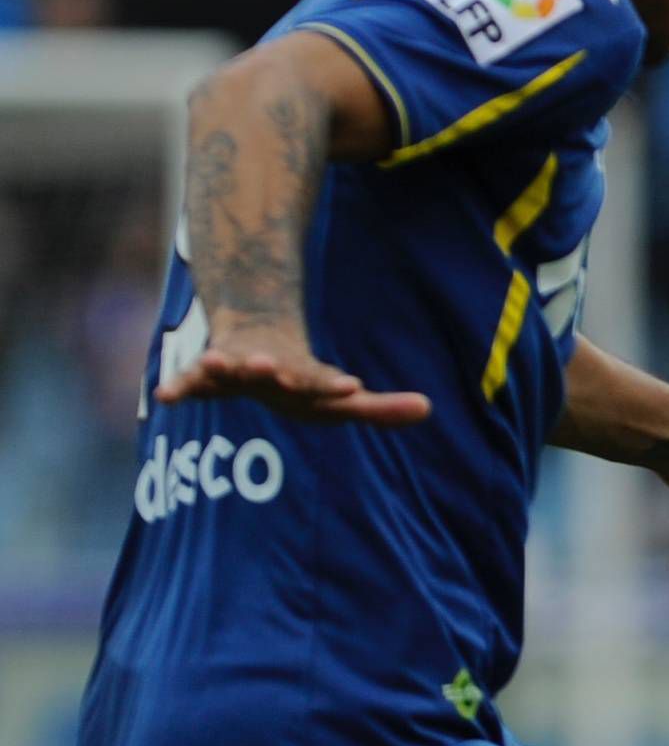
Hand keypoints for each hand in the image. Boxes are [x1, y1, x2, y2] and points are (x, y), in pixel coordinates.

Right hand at [156, 317, 429, 425]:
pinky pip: (188, 382)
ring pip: (227, 366)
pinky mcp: (205, 375)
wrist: (253, 336)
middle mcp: (270, 369)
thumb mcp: (338, 398)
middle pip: (272, 370)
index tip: (353, 386)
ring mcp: (235, 368)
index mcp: (304, 377)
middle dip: (271, 369)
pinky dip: (178, 387)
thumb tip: (428, 409)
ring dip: (223, 365)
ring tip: (214, 361)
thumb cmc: (303, 379)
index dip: (334, 386)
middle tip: (268, 365)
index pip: (323, 383)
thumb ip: (380, 409)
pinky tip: (163, 397)